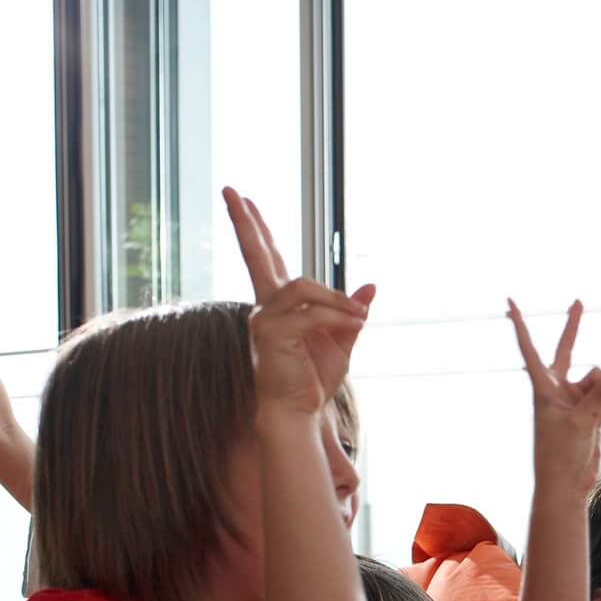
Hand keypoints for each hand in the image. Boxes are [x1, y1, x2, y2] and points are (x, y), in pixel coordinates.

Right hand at [225, 188, 370, 416]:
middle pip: (255, 254)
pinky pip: (312, 313)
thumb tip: (370, 289)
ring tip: (360, 320)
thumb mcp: (341, 340)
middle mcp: (265, 305)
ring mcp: (264, 317)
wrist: (299, 411)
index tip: (245, 201)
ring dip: (337, 302)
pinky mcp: (271, 332)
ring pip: (304, 286)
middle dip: (245, 222)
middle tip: (230, 189)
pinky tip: (354, 326)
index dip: (259, 229)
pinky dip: (337, 317)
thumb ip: (350, 312)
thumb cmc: (313, 379)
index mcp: (279, 304)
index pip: (267, 258)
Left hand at [507, 299, 600, 499]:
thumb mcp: (581, 423)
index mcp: (544, 389)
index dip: (520, 325)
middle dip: (573, 328)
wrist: (566, 484)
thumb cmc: (560, 455)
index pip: (530, 349)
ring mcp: (574, 400)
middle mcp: (558, 390)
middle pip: (567, 351)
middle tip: (578, 301)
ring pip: (597, 378)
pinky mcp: (589, 412)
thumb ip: (600, 396)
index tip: (509, 302)